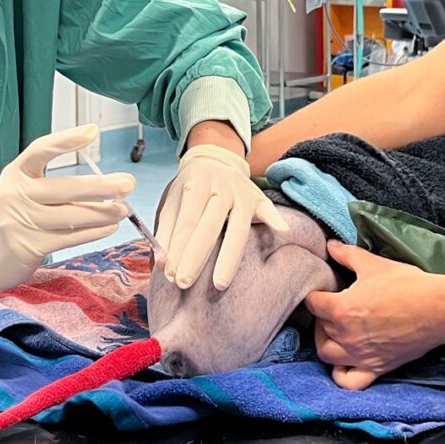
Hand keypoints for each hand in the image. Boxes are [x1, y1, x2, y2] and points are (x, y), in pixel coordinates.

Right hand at [0, 125, 132, 314]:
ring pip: (72, 215)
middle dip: (101, 186)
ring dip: (103, 212)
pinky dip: (94, 232)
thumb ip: (56, 184)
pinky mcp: (29, 247)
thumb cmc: (18, 217)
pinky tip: (109, 227)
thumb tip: (108, 181)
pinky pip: (70, 237)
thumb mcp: (26, 192)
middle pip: (64, 187)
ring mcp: (18, 222)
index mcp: (14, 174)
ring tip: (123, 209)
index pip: (39, 150)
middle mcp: (13, 195)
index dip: (66, 140)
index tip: (93, 131)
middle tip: (128, 183)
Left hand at [154, 143, 288, 290]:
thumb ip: (167, 230)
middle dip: (195, 256)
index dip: (177, 248)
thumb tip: (162, 264)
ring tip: (220, 284)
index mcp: (196, 182)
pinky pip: (269, 210)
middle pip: (209, 225)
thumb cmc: (191, 188)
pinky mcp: (258, 198)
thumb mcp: (173, 200)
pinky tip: (282, 232)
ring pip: (238, 227)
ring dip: (229, 256)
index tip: (170, 274)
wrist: (214, 159)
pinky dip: (276, 220)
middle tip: (183, 282)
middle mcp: (221, 186)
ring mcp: (242, 192)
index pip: (186, 219)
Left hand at [305, 242, 442, 389]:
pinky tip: (347, 360)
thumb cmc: (406, 284)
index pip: (312, 303)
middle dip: (322, 316)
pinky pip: (348, 380)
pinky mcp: (376, 368)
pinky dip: (341, 374)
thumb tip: (330, 245)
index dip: (316, 293)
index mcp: (341, 309)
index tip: (326, 289)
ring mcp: (360, 355)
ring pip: (326, 355)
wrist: (438, 309)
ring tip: (337, 331)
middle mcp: (346, 336)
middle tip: (334, 305)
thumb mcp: (373, 264)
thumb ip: (347, 255)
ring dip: (326, 342)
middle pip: (318, 328)